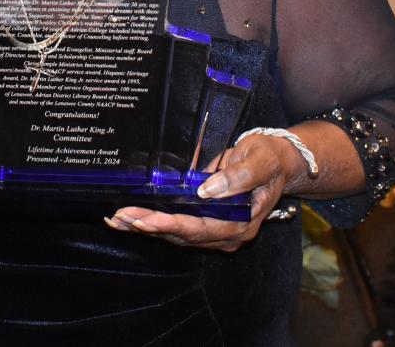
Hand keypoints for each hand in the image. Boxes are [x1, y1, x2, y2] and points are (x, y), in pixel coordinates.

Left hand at [104, 134, 303, 251]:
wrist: (277, 161)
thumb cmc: (269, 158)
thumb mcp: (260, 159)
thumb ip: (239, 175)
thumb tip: (208, 191)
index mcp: (242, 223)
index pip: (200, 228)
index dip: (170, 224)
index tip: (144, 219)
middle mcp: (227, 234)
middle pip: (182, 236)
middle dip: (148, 227)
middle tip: (119, 219)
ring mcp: (216, 232)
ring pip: (176, 235)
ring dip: (145, 227)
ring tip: (116, 220)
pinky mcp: (206, 224)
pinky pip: (177, 227)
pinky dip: (153, 223)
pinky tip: (131, 219)